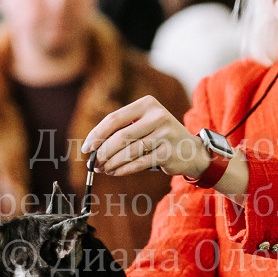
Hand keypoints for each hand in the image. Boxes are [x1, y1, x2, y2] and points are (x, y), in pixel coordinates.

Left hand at [82, 97, 208, 179]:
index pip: (114, 118)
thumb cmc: (160, 137)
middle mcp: (157, 116)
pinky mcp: (167, 153)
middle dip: (102, 152)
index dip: (97, 134)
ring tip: (103, 169)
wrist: (191, 150)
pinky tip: (115, 172)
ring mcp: (164, 134)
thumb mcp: (144, 125)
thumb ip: (122, 131)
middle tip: (93, 163)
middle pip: (120, 137)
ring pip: (128, 152)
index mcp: (147, 104)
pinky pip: (138, 163)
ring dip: (111, 163)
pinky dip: (123, 170)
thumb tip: (93, 148)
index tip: (86, 148)